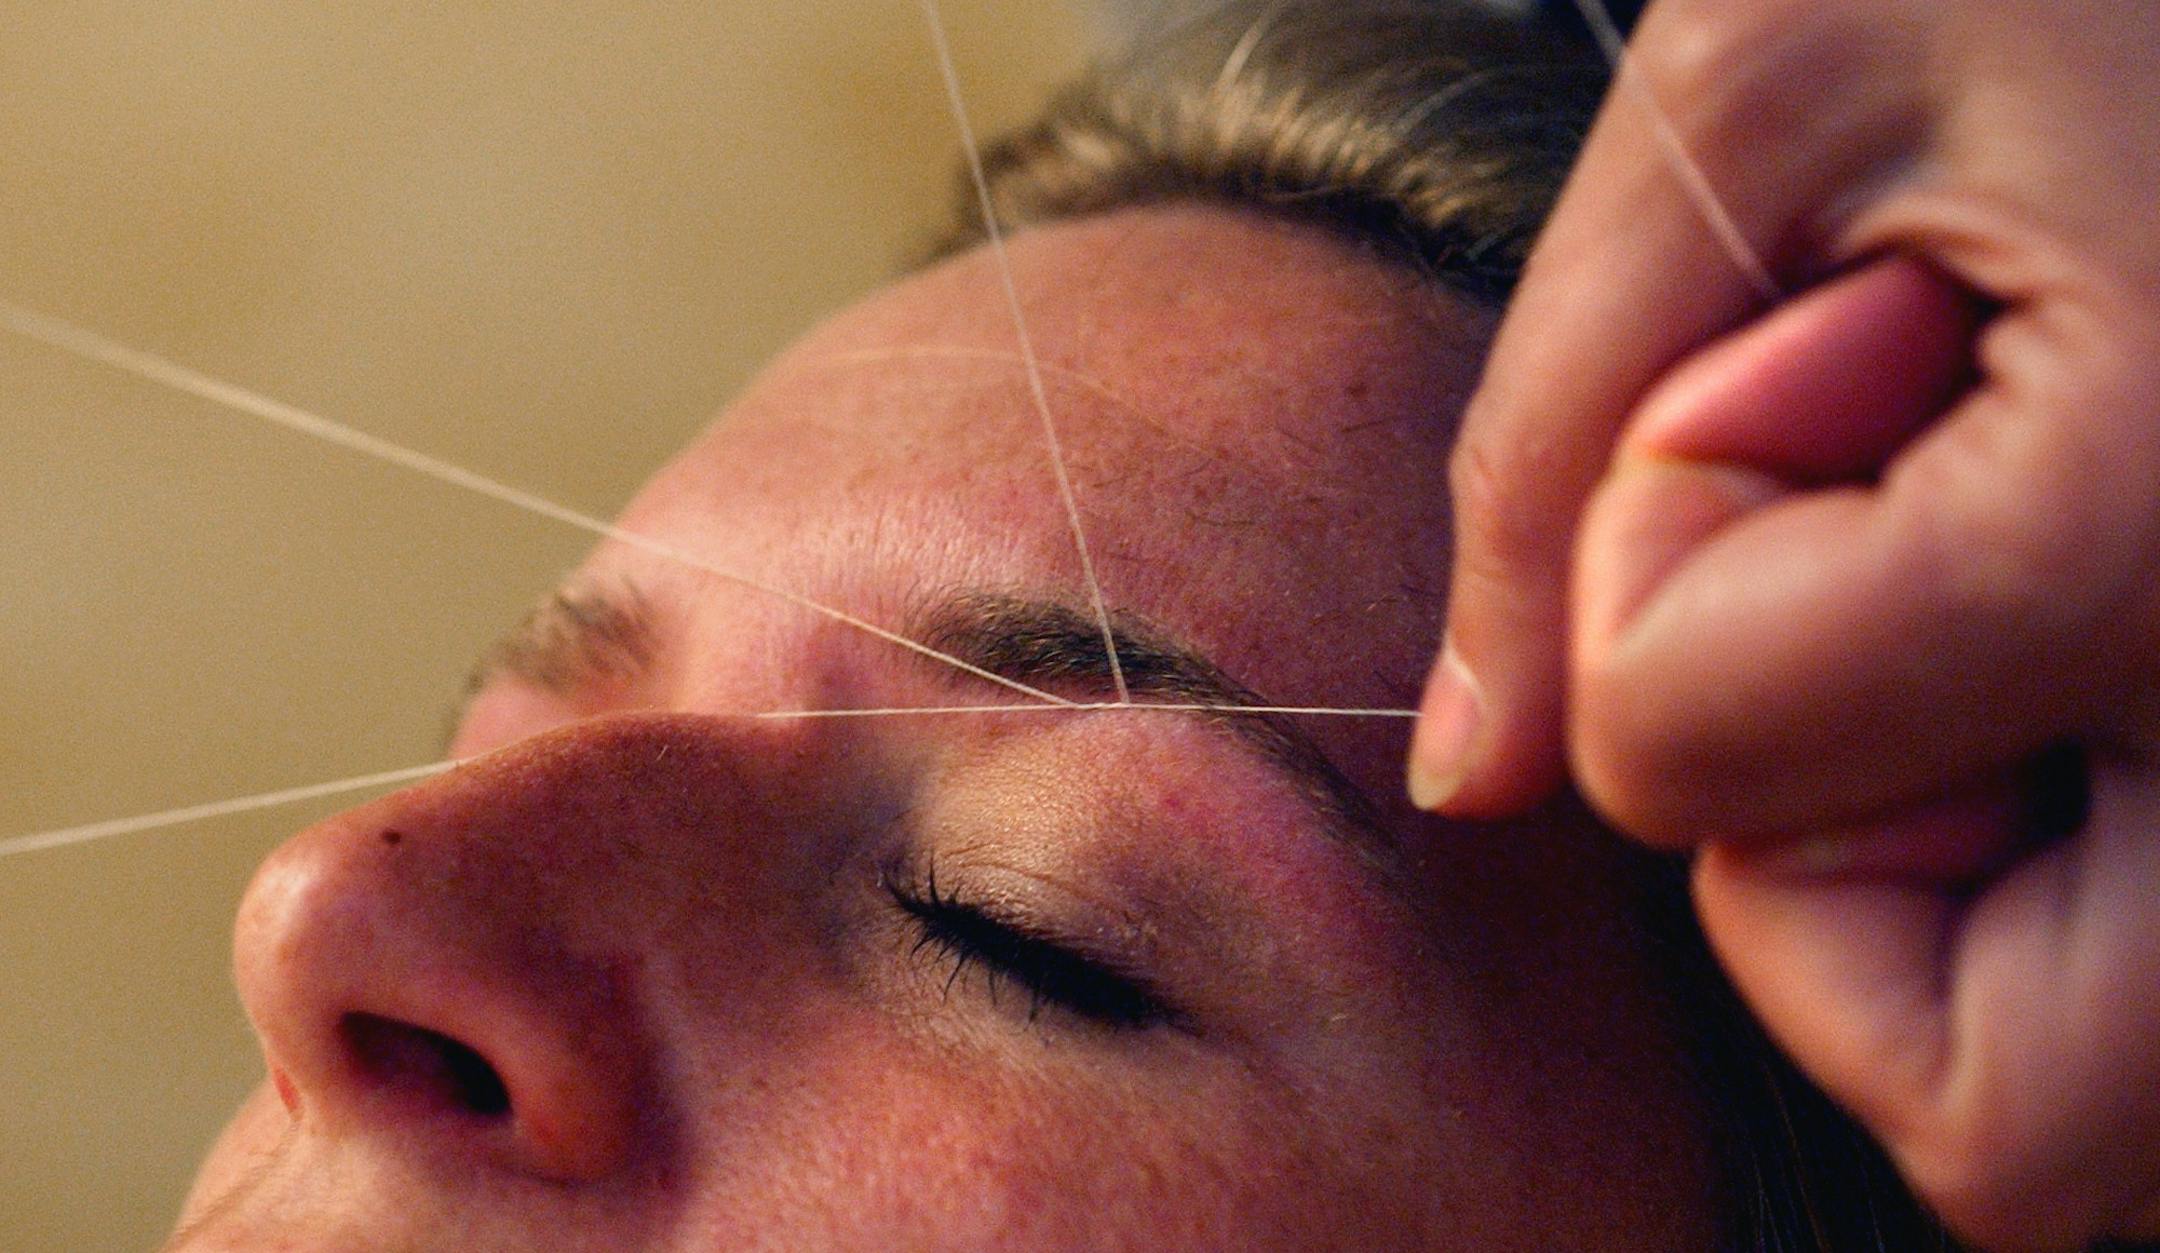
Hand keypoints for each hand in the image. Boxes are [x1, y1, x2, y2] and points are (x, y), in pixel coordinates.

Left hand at [1408, 1, 2159, 1246]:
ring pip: (2122, 1128)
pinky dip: (2077, 913)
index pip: (1693, 759)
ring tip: (2000, 637)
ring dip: (1981, 939)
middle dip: (1831, 901)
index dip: (1642, 578)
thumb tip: (1473, 784)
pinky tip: (2070, 677)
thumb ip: (1555, 448)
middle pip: (2010, 1132)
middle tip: (1872, 627)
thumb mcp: (1756, 100)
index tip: (1770, 376)